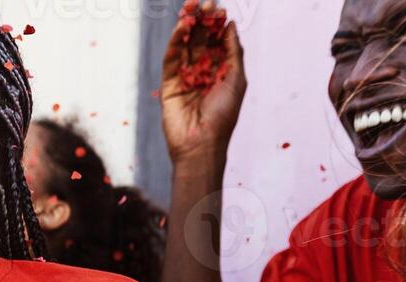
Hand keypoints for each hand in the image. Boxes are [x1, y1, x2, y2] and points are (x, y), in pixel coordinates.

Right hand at [161, 2, 245, 165]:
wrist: (201, 144)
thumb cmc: (224, 115)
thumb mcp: (237, 79)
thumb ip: (233, 51)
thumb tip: (230, 25)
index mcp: (220, 70)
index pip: (217, 41)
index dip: (217, 24)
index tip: (218, 8)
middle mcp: (202, 71)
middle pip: (200, 39)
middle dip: (201, 21)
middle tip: (202, 3)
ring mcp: (184, 77)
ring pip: (184, 46)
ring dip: (187, 26)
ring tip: (190, 8)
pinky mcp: (168, 84)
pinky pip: (171, 59)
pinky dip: (175, 43)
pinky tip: (181, 28)